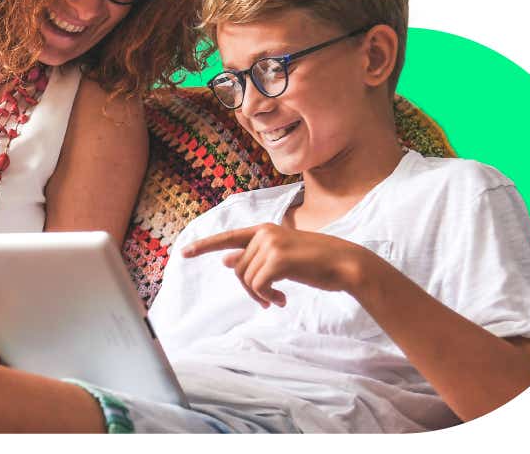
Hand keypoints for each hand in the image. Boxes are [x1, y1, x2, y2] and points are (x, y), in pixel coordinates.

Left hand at [180, 223, 369, 308]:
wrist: (345, 264)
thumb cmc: (315, 263)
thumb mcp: (281, 257)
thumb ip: (254, 257)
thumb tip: (226, 262)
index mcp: (264, 230)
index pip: (228, 238)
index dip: (204, 245)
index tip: (183, 253)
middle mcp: (264, 233)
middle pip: (238, 268)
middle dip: (250, 289)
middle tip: (267, 299)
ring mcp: (271, 244)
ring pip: (247, 278)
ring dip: (260, 295)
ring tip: (278, 298)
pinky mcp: (279, 259)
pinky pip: (258, 286)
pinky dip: (267, 297)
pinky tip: (282, 300)